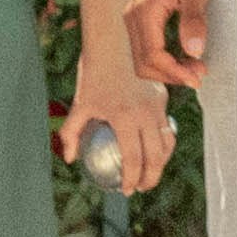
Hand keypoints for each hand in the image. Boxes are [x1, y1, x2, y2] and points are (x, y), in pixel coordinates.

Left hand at [60, 66, 173, 198]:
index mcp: (124, 117)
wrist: (113, 46)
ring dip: (160, 163)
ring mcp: (157, 105)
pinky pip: (167, 126)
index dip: (131, 178)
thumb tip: (69, 158)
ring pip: (166, 143)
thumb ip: (70, 133)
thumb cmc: (92, 76)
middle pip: (155, 156)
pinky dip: (163, 143)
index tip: (126, 190)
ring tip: (149, 175)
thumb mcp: (79, 105)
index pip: (133, 157)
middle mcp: (145, 113)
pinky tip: (154, 152)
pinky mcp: (163, 97)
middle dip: (150, 178)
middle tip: (140, 188)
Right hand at [130, 0, 212, 88]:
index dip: (174, 72)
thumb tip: (194, 52)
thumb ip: (194, 19)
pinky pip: (144, 48)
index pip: (152, 56)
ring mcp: (132, 17)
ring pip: (142, 59)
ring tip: (194, 66)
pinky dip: (162, 59)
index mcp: (144, 11)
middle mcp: (132, 17)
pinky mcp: (137, 17)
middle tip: (200, 73)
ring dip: (166, 69)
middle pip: (143, 64)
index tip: (198, 76)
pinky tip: (183, 56)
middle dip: (170, 75)